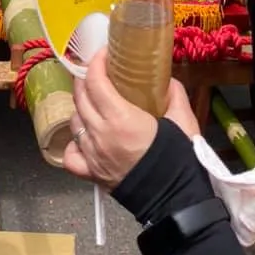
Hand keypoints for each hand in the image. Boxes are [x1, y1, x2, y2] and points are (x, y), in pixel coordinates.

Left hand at [63, 48, 199, 190]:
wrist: (176, 201)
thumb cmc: (180, 160)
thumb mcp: (183, 122)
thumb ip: (174, 96)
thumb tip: (167, 81)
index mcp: (120, 118)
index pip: (95, 82)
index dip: (95, 62)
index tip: (103, 53)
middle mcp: (100, 134)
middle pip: (80, 97)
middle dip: (86, 79)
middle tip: (98, 72)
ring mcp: (93, 155)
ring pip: (75, 121)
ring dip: (81, 107)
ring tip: (94, 102)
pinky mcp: (92, 174)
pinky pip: (71, 155)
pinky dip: (74, 143)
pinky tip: (84, 137)